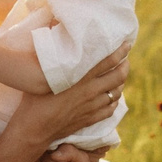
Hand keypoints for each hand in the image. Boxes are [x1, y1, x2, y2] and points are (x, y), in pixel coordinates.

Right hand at [9, 42, 129, 145]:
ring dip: (121, 84)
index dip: (120, 52)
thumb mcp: (43, 75)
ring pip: (116, 93)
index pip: (108, 62)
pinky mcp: (90, 119)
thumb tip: (51, 32)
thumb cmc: (34, 100)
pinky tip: (113, 97)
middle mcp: (91, 92)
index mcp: (81, 79)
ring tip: (119, 77)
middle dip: (125, 67)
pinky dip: (114, 101)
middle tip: (125, 60)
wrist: (35, 129)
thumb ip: (53, 57)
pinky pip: (110, 110)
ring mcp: (92, 107)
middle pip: (118, 77)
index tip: (126, 44)